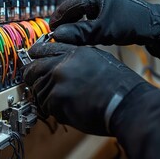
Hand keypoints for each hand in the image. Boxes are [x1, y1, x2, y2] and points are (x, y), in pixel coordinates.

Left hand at [22, 42, 146, 135]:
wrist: (127, 103)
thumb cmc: (120, 85)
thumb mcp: (98, 59)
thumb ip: (76, 58)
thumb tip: (62, 62)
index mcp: (73, 52)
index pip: (43, 49)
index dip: (34, 55)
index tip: (31, 59)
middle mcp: (63, 64)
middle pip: (32, 69)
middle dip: (31, 78)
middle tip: (34, 84)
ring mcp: (58, 81)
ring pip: (37, 90)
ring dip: (44, 97)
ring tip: (59, 101)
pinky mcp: (58, 100)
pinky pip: (45, 106)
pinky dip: (53, 110)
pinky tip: (67, 110)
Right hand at [50, 0, 159, 45]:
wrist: (154, 24)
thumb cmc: (132, 25)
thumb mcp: (103, 31)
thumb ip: (79, 33)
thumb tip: (58, 35)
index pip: (70, 4)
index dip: (58, 18)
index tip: (51, 31)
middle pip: (75, 4)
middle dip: (67, 20)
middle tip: (58, 34)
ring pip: (82, 7)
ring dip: (75, 20)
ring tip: (69, 33)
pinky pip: (90, 8)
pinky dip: (84, 18)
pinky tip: (83, 28)